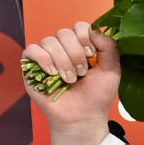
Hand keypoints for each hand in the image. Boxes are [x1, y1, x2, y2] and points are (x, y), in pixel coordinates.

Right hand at [21, 23, 120, 144]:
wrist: (83, 118)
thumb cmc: (96, 97)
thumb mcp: (112, 72)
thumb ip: (109, 48)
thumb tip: (95, 30)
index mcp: (81, 47)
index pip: (79, 26)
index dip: (84, 37)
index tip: (91, 55)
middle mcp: (64, 48)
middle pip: (64, 33)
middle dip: (75, 54)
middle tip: (81, 73)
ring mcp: (47, 56)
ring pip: (49, 41)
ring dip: (63, 61)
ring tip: (70, 80)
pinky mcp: (32, 66)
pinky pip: (32, 49)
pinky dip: (43, 59)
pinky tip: (53, 73)